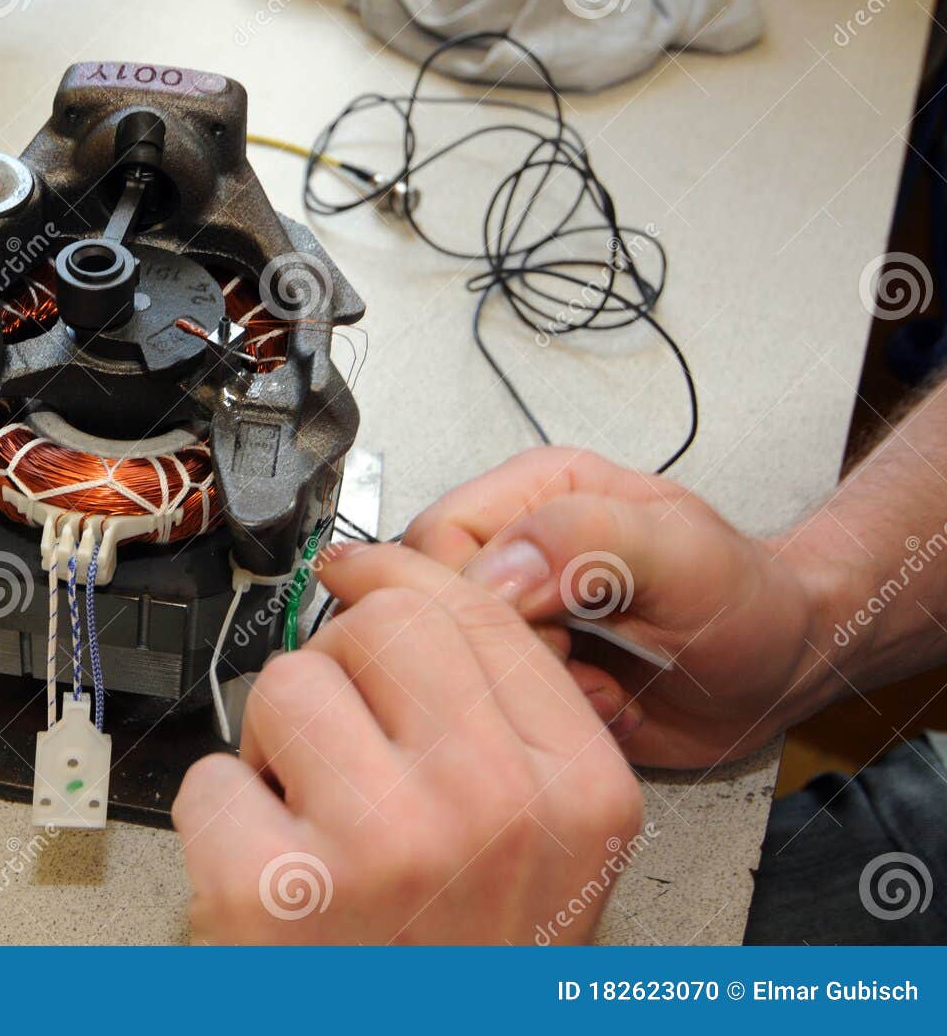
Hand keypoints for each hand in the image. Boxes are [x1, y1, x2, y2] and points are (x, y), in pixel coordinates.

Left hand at [172, 544, 643, 944]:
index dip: (400, 577)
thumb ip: (501, 715)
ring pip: (285, 688)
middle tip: (346, 746)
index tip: (364, 574)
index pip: (473, 610)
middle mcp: (489, 809)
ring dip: (278, 748)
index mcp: (575, 790)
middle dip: (342, 671)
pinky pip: (212, 779)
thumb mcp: (546, 845)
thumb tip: (399, 586)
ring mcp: (379, 847)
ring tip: (314, 822)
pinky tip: (270, 877)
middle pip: (378, 626)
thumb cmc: (470, 964)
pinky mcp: (271, 890)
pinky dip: (221, 824)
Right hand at [402, 447, 847, 767]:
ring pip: (454, 658)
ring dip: (526, 689)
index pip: (434, 538)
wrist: (781, 668)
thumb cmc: (749, 601)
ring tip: (597, 682)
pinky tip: (598, 703)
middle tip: (576, 658)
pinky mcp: (526, 668)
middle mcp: (513, 547)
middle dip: (505, 648)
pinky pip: (489, 702)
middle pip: (432, 603)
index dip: (471, 595)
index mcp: (534, 494)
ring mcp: (516, 612)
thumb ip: (590, 540)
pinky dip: (541, 719)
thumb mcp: (685, 557)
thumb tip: (494, 569)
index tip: (544, 626)